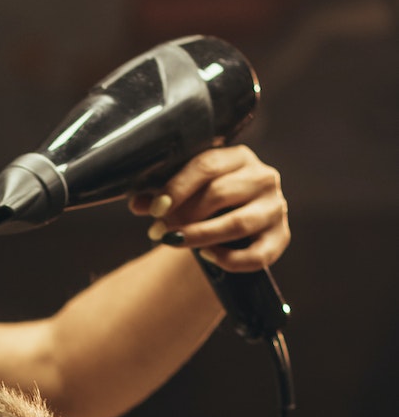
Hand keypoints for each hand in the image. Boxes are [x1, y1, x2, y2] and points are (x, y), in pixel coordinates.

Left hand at [130, 145, 288, 271]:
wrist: (237, 231)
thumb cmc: (207, 205)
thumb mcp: (186, 194)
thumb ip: (161, 196)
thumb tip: (136, 203)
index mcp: (239, 158)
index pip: (207, 165)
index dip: (177, 188)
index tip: (154, 209)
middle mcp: (263, 178)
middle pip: (219, 194)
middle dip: (182, 216)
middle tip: (158, 231)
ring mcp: (275, 208)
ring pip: (236, 224)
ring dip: (199, 236)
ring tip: (174, 242)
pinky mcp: (280, 238)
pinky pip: (255, 255)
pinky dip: (228, 259)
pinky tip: (207, 256)